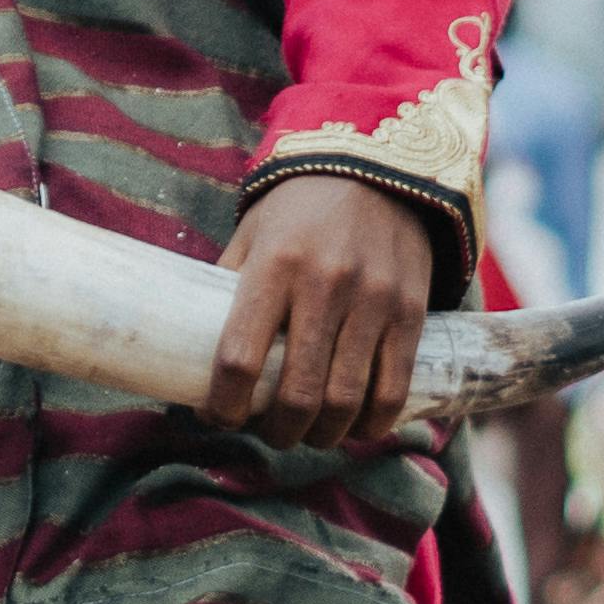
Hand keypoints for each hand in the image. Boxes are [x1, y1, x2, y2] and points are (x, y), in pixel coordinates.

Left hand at [208, 175, 433, 447]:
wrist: (378, 167)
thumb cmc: (300, 210)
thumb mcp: (254, 236)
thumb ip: (231, 289)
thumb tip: (193, 353)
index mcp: (274, 265)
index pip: (239, 358)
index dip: (223, 405)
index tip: (217, 416)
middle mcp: (325, 284)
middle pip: (297, 393)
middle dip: (277, 431)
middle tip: (269, 433)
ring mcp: (374, 300)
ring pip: (345, 400)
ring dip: (322, 436)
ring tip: (309, 434)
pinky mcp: (411, 312)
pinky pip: (392, 389)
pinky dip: (371, 424)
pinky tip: (354, 427)